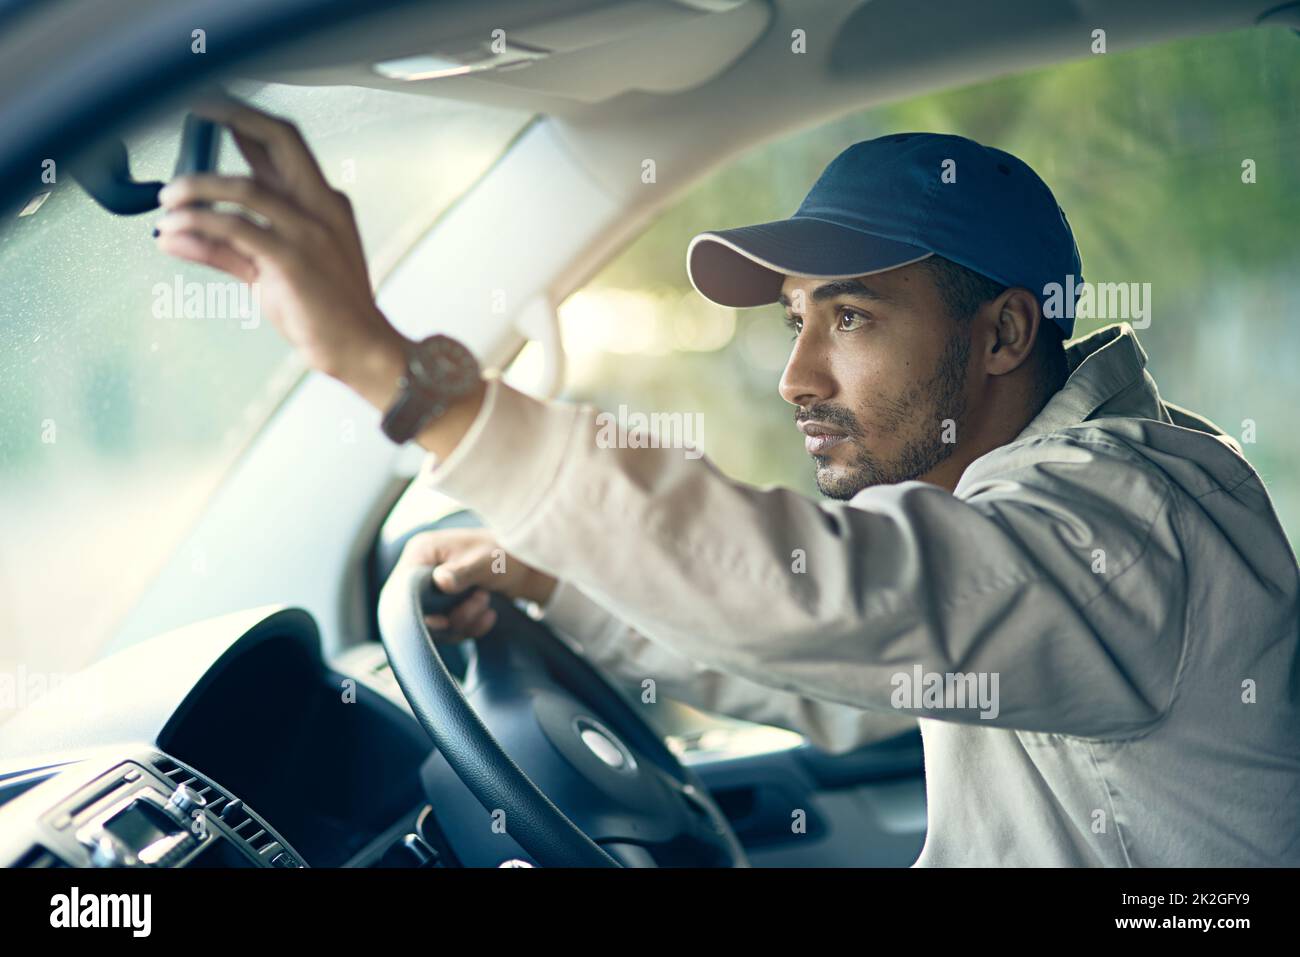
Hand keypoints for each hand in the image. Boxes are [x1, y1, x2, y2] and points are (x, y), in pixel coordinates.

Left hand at [153, 95, 407, 406]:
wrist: (359, 348)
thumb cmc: (324, 312)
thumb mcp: (272, 272)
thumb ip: (226, 248)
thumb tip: (175, 234)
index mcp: (325, 204)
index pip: (285, 145)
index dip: (246, 120)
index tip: (210, 108)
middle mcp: (322, 207)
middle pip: (280, 139)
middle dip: (234, 116)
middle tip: (195, 111)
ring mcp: (310, 231)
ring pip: (245, 187)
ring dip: (197, 187)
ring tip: (167, 200)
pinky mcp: (293, 258)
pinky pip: (236, 228)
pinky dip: (198, 224)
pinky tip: (174, 231)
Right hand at [398, 528, 557, 639]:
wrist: (527, 566)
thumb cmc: (505, 552)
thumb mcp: (485, 561)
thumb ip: (462, 572)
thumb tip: (440, 582)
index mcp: (422, 551)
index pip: (402, 587)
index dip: (420, 609)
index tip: (446, 618)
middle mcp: (421, 571)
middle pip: (417, 611)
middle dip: (452, 615)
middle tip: (481, 599)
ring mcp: (432, 589)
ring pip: (435, 625)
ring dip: (464, 621)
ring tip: (486, 600)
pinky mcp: (444, 606)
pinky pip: (449, 630)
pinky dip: (470, 627)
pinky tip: (489, 616)